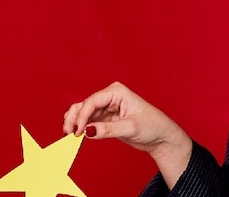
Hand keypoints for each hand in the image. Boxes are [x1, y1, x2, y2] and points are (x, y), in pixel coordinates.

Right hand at [63, 82, 191, 186]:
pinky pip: (88, 121)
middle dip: (74, 118)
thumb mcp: (131, 128)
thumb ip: (108, 129)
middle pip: (84, 105)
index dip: (82, 116)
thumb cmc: (152, 127)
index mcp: (116, 92)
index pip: (92, 101)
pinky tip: (76, 136)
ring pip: (83, 112)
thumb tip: (88, 131)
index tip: (77, 132)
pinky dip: (80, 128)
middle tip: (68, 134)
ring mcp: (106, 107)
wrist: (161, 137)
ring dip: (74, 123)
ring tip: (69, 136)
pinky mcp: (105, 118)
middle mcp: (109, 97)